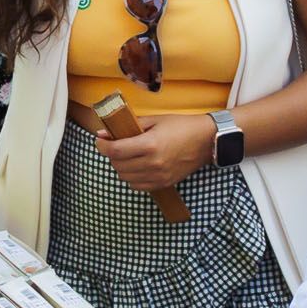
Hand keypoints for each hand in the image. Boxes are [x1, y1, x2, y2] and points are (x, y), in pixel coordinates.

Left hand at [94, 112, 214, 193]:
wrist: (206, 141)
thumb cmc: (181, 126)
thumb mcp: (155, 120)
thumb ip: (129, 127)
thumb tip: (104, 133)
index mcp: (150, 144)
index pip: (116, 151)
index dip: (102, 146)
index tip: (100, 140)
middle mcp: (153, 163)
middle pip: (118, 165)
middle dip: (111, 155)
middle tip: (114, 145)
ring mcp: (158, 176)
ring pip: (125, 177)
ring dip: (121, 166)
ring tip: (126, 156)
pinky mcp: (163, 184)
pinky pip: (137, 186)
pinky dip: (131, 177)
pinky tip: (136, 166)